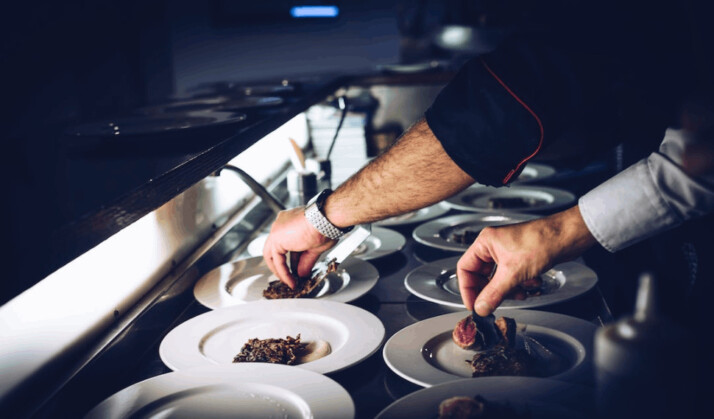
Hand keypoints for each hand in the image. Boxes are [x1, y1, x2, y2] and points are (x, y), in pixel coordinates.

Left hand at [262, 207, 334, 287]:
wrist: (325, 220)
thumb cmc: (326, 226)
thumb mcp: (315, 247)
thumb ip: (305, 261)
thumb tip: (302, 273)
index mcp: (291, 221)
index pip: (287, 244)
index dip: (292, 259)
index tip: (296, 269)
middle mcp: (281, 224)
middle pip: (277, 249)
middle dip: (282, 266)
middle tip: (289, 278)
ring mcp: (277, 230)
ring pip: (273, 255)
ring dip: (281, 271)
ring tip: (290, 282)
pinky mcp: (276, 239)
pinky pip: (277, 260)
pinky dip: (283, 272)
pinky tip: (290, 280)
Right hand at [458, 206, 595, 315]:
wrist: (567, 236)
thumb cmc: (541, 241)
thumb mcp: (513, 273)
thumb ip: (494, 293)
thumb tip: (480, 308)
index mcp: (485, 243)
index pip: (465, 268)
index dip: (467, 289)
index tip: (474, 305)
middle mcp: (494, 246)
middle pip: (482, 276)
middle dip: (492, 291)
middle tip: (495, 304)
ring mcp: (508, 252)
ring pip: (498, 279)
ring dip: (509, 290)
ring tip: (520, 292)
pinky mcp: (521, 259)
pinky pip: (512, 278)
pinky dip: (520, 285)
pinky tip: (531, 284)